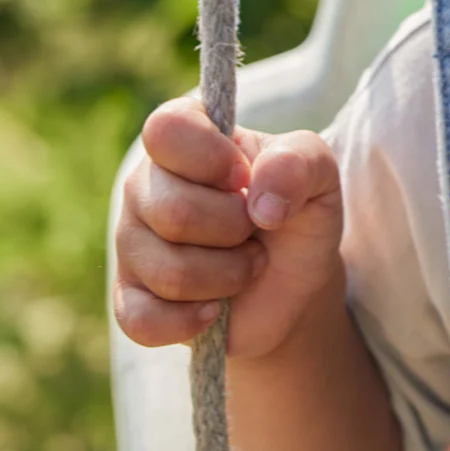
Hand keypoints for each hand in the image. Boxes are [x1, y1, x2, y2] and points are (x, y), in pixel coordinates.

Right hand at [113, 95, 344, 359]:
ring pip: (169, 273)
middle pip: (174, 213)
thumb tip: (261, 201)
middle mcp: (146, 185)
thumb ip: (301, 162)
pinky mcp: (130, 299)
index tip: (244, 178)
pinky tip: (215, 309)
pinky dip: (193, 320)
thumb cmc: (297, 211)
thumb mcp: (319, 175)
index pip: (167, 130)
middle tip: (255, 229)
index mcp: (184, 138)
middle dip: (236, 231)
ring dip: (229, 276)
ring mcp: (132, 243)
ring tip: (246, 264)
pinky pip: (144, 320)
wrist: (293, 282)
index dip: (213, 160)